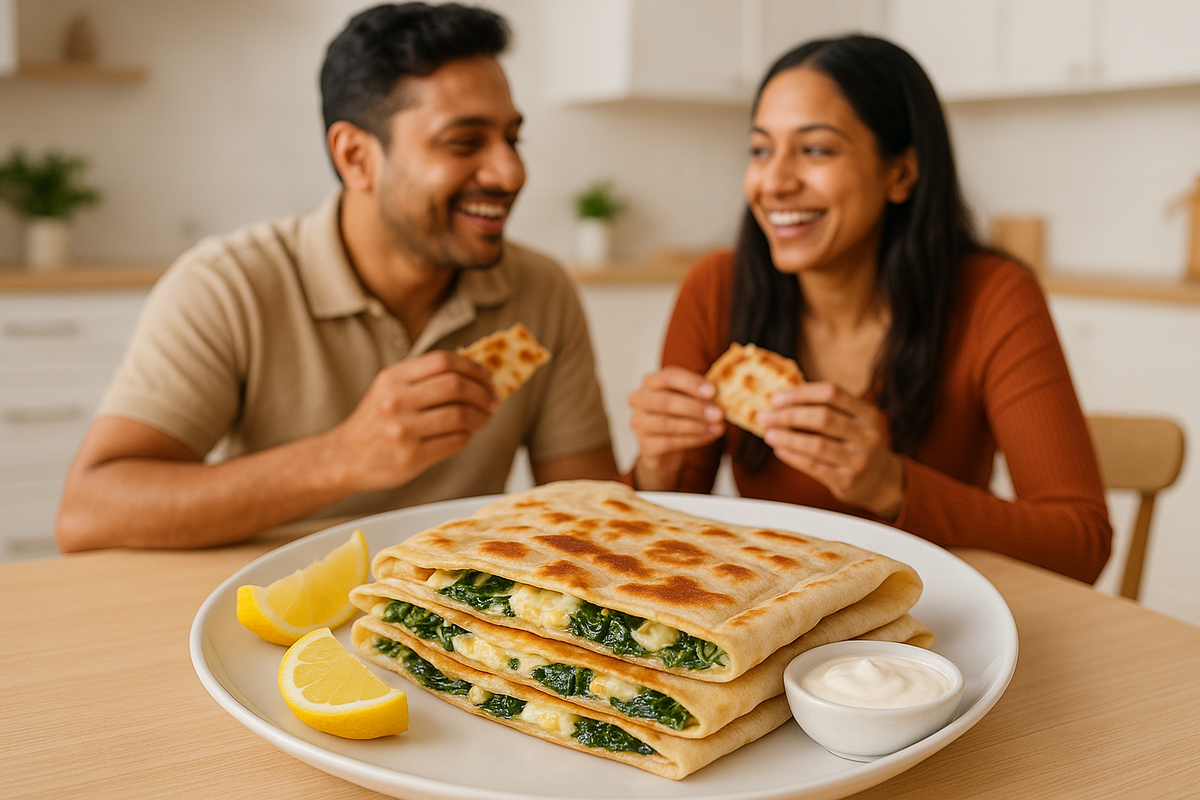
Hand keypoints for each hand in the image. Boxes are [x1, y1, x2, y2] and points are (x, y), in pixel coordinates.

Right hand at [325, 350, 498, 491]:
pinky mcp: (412, 457)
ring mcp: (403, 430)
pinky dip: (468, 436)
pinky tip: (466, 434)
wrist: (345, 458)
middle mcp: (396, 401)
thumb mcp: (390, 389)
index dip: (472, 368)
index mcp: (392, 378)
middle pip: (456, 386)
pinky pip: (455, 441)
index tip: (487, 377)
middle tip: (493, 400)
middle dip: (482, 393)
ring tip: (484, 418)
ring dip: (481, 417)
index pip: (443, 361)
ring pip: (460, 415)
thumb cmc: (375, 421)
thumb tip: (477, 376)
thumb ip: (424, 378)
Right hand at [628, 366, 724, 489]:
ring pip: (667, 423)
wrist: (664, 450)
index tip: (713, 391)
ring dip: (696, 425)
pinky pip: (670, 442)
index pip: (668, 376)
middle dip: (695, 408)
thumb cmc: (678, 417)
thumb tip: (724, 394)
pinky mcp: (645, 445)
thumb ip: (700, 395)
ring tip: (718, 427)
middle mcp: (639, 399)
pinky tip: (710, 436)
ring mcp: (639, 423)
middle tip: (719, 413)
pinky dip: (694, 439)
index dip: (691, 383)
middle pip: (665, 401)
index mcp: (651, 382)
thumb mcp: (688, 400)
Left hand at [756, 382, 904, 520]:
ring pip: (816, 444)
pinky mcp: (847, 481)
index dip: (801, 393)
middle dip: (788, 415)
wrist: (882, 482)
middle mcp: (867, 435)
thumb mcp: (856, 422)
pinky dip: (792, 457)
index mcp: (868, 414)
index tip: (777, 398)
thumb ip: (829, 409)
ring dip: (787, 437)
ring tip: (769, 434)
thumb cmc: (859, 446)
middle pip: (822, 417)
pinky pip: (813, 466)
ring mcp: (859, 460)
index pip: (831, 393)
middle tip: (765, 416)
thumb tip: (783, 400)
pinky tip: (779, 450)